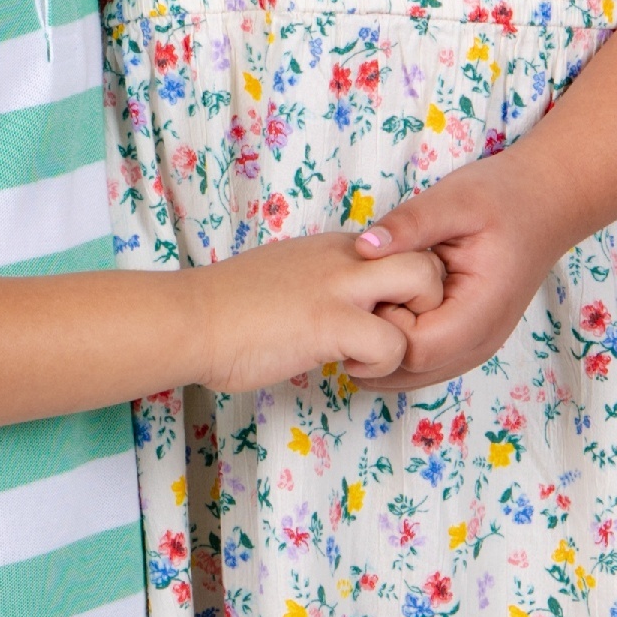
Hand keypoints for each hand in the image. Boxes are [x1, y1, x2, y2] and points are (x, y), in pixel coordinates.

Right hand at [193, 227, 448, 393]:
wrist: (189, 319)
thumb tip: (336, 304)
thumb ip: (320, 282)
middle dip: (426, 299)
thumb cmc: (226, 308)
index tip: (380, 315)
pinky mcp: (331, 324)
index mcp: (335, 248)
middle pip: (427, 255)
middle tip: (392, 332)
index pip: (403, 248)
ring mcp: (340, 287)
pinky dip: (381, 365)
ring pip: (424, 284)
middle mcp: (345, 258)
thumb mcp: (285, 277)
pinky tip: (347, 368)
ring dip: (412, 327)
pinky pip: (393, 343)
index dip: (405, 285)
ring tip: (374, 350)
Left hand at [352, 152, 578, 390]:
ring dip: (383, 349)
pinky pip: (425, 361)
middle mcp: (481, 341)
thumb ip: (410, 224)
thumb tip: (364, 248)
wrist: (548, 202)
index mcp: (480, 312)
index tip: (368, 286)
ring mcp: (477, 346)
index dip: (382, 325)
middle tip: (357, 296)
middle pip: (411, 372)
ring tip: (366, 304)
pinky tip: (383, 311)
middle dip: (376, 342)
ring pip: (415, 375)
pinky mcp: (468, 339)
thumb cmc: (504, 197)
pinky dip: (397, 346)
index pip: (415, 350)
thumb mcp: (454, 199)